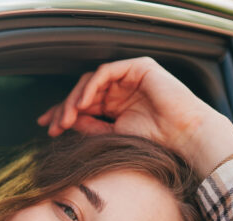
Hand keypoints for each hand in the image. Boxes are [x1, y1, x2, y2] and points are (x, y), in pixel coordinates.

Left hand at [37, 57, 232, 177]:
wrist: (185, 136)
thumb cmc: (156, 141)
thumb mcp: (113, 136)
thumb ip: (91, 127)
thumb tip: (66, 124)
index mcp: (116, 106)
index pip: (84, 105)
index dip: (64, 114)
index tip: (47, 128)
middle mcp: (121, 89)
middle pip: (83, 92)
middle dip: (64, 108)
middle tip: (52, 126)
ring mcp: (130, 77)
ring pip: (90, 81)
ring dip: (74, 99)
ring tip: (67, 119)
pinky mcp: (138, 67)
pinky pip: (105, 72)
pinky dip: (90, 87)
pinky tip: (82, 104)